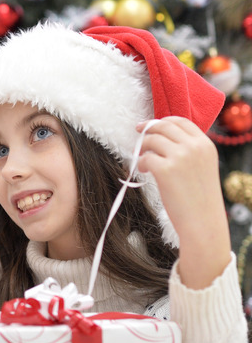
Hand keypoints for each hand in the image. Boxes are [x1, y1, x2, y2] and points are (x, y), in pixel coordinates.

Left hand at [136, 117, 229, 287]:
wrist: (202, 221)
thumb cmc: (199, 198)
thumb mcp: (203, 167)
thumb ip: (190, 151)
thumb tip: (165, 139)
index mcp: (206, 144)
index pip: (180, 121)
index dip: (162, 122)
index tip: (149, 126)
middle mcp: (194, 147)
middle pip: (163, 126)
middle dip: (147, 130)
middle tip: (137, 135)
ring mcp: (180, 157)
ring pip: (152, 140)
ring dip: (143, 148)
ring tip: (143, 161)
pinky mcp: (165, 169)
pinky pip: (145, 158)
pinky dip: (141, 164)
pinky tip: (144, 172)